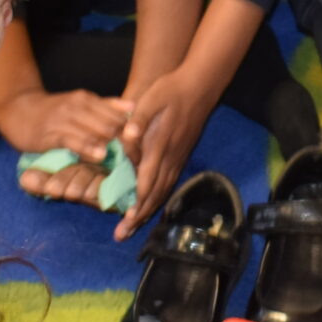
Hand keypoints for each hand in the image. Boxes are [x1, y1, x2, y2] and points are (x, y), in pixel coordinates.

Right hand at [0, 88, 131, 201]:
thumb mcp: (79, 104)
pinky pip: (74, 141)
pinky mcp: (52, 133)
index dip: (134, 130)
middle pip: (111, 123)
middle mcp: (79, 106)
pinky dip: (88, 148)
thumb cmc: (52, 111)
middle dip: (127, 140)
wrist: (18, 109)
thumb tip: (132, 106)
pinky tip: (100, 155)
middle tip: (142, 157)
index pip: (118, 113)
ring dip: (113, 144)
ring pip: (95, 130)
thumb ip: (104, 106)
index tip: (147, 145)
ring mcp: (65, 119)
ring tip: (128, 157)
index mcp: (88, 100)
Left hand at [115, 62, 226, 239]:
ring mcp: (177, 158)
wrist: (199, 86)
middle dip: (138, 216)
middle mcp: (169, 157)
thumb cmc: (171, 90)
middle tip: (122, 234)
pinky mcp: (180, 155)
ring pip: (162, 191)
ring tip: (132, 226)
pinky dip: (157, 198)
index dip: (136, 202)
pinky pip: (168, 183)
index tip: (125, 219)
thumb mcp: (151, 98)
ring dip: (147, 211)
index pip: (147, 181)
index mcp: (159, 146)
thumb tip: (127, 135)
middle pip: (154, 194)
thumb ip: (138, 118)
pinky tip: (148, 205)